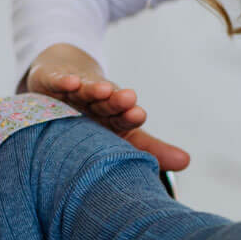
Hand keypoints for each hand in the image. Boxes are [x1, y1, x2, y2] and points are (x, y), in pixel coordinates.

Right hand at [23, 44, 191, 170]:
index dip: (130, 115)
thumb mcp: (119, 133)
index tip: (139, 114)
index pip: (124, 117)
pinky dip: (64, 81)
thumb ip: (150, 149)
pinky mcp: (54, 80)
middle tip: (128, 99)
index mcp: (112, 117)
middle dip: (117, 100)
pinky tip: (71, 82)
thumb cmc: (95, 114)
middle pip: (108, 101)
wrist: (64, 78)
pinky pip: (58, 81)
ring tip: (103, 89)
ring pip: (86, 90)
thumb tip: (186, 161)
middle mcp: (96, 102)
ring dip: (94, 89)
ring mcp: (74, 91)